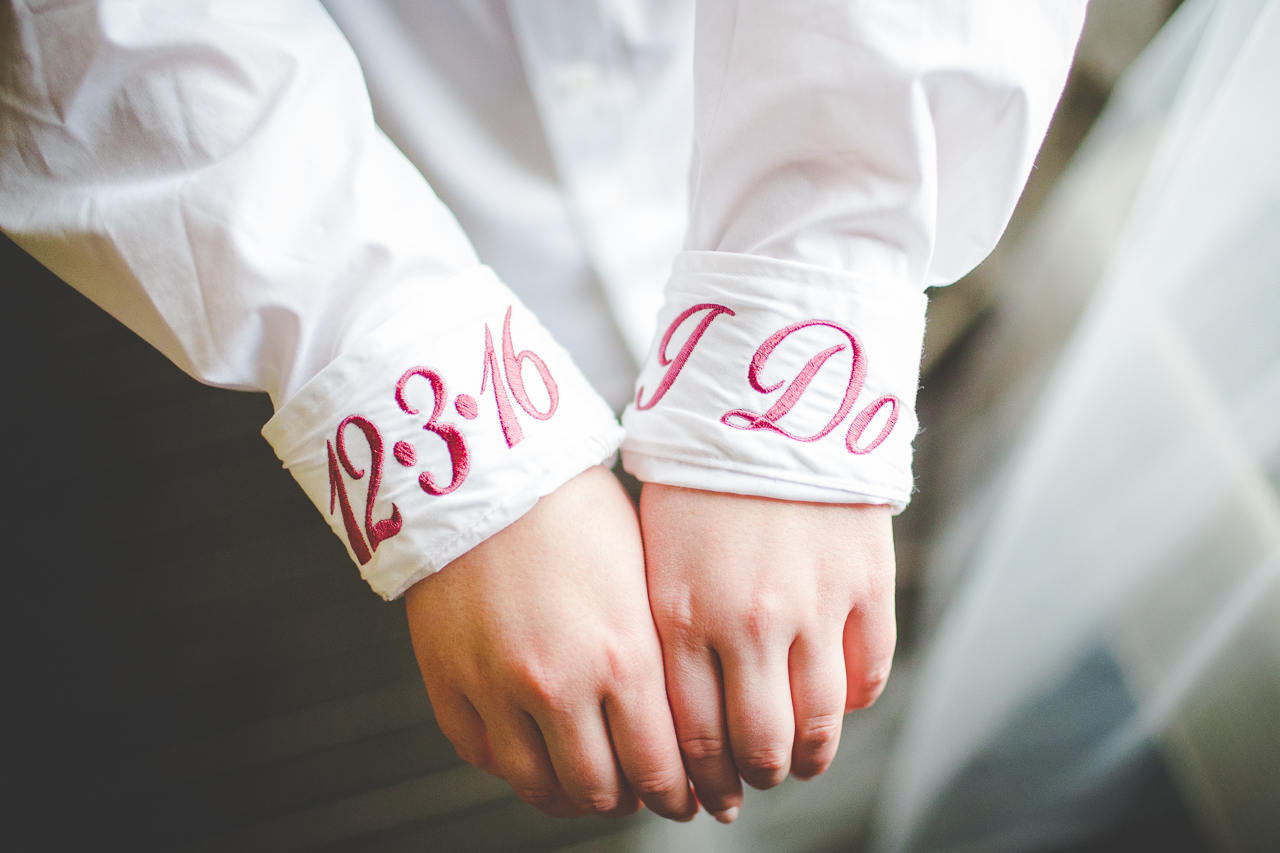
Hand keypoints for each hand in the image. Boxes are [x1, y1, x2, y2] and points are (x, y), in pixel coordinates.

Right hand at [404, 466, 696, 819]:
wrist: (485, 468)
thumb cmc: (572, 504)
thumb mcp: (641, 574)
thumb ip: (660, 652)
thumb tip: (683, 709)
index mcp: (624, 655)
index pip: (662, 766)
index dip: (679, 793)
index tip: (686, 795)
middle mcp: (561, 684)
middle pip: (602, 789)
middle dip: (633, 800)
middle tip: (642, 793)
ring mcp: (497, 689)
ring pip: (540, 786)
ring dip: (573, 796)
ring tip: (590, 784)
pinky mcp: (449, 682)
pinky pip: (483, 757)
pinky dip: (513, 768)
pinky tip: (535, 754)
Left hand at [640, 484, 895, 821]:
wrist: (770, 394)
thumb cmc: (696, 471)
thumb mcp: (655, 549)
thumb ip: (665, 629)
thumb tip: (680, 707)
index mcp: (679, 613)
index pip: (691, 736)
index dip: (699, 779)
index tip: (704, 791)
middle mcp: (747, 621)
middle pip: (759, 744)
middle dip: (753, 777)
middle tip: (753, 781)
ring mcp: (814, 604)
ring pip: (820, 723)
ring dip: (809, 757)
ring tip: (799, 760)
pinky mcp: (868, 583)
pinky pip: (870, 673)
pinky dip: (854, 703)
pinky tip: (838, 704)